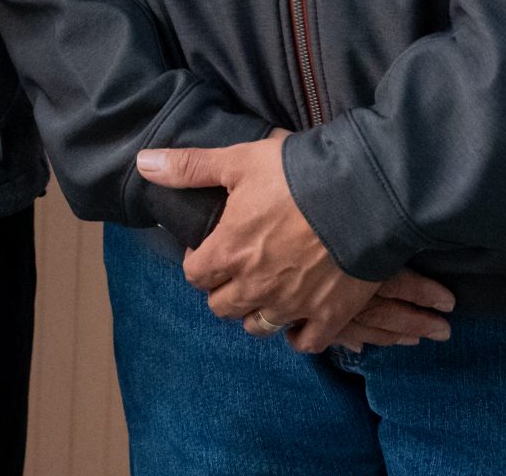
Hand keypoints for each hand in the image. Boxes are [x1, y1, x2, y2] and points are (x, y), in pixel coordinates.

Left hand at [137, 134, 452, 355]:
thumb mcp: (237, 162)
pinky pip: (305, 342)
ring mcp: (292, 305)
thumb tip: (143, 162)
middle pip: (221, 306)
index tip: (211, 249)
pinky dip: (299, 334)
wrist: (362, 194)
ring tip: (265, 292)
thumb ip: (189, 167)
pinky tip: (298, 319)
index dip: (199, 262)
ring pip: (257, 326)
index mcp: (228, 251)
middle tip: (237, 269)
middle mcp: (254, 285)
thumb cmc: (296, 174)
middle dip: (223, 289)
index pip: (195, 275)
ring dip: (255, 312)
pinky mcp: (329, 314)